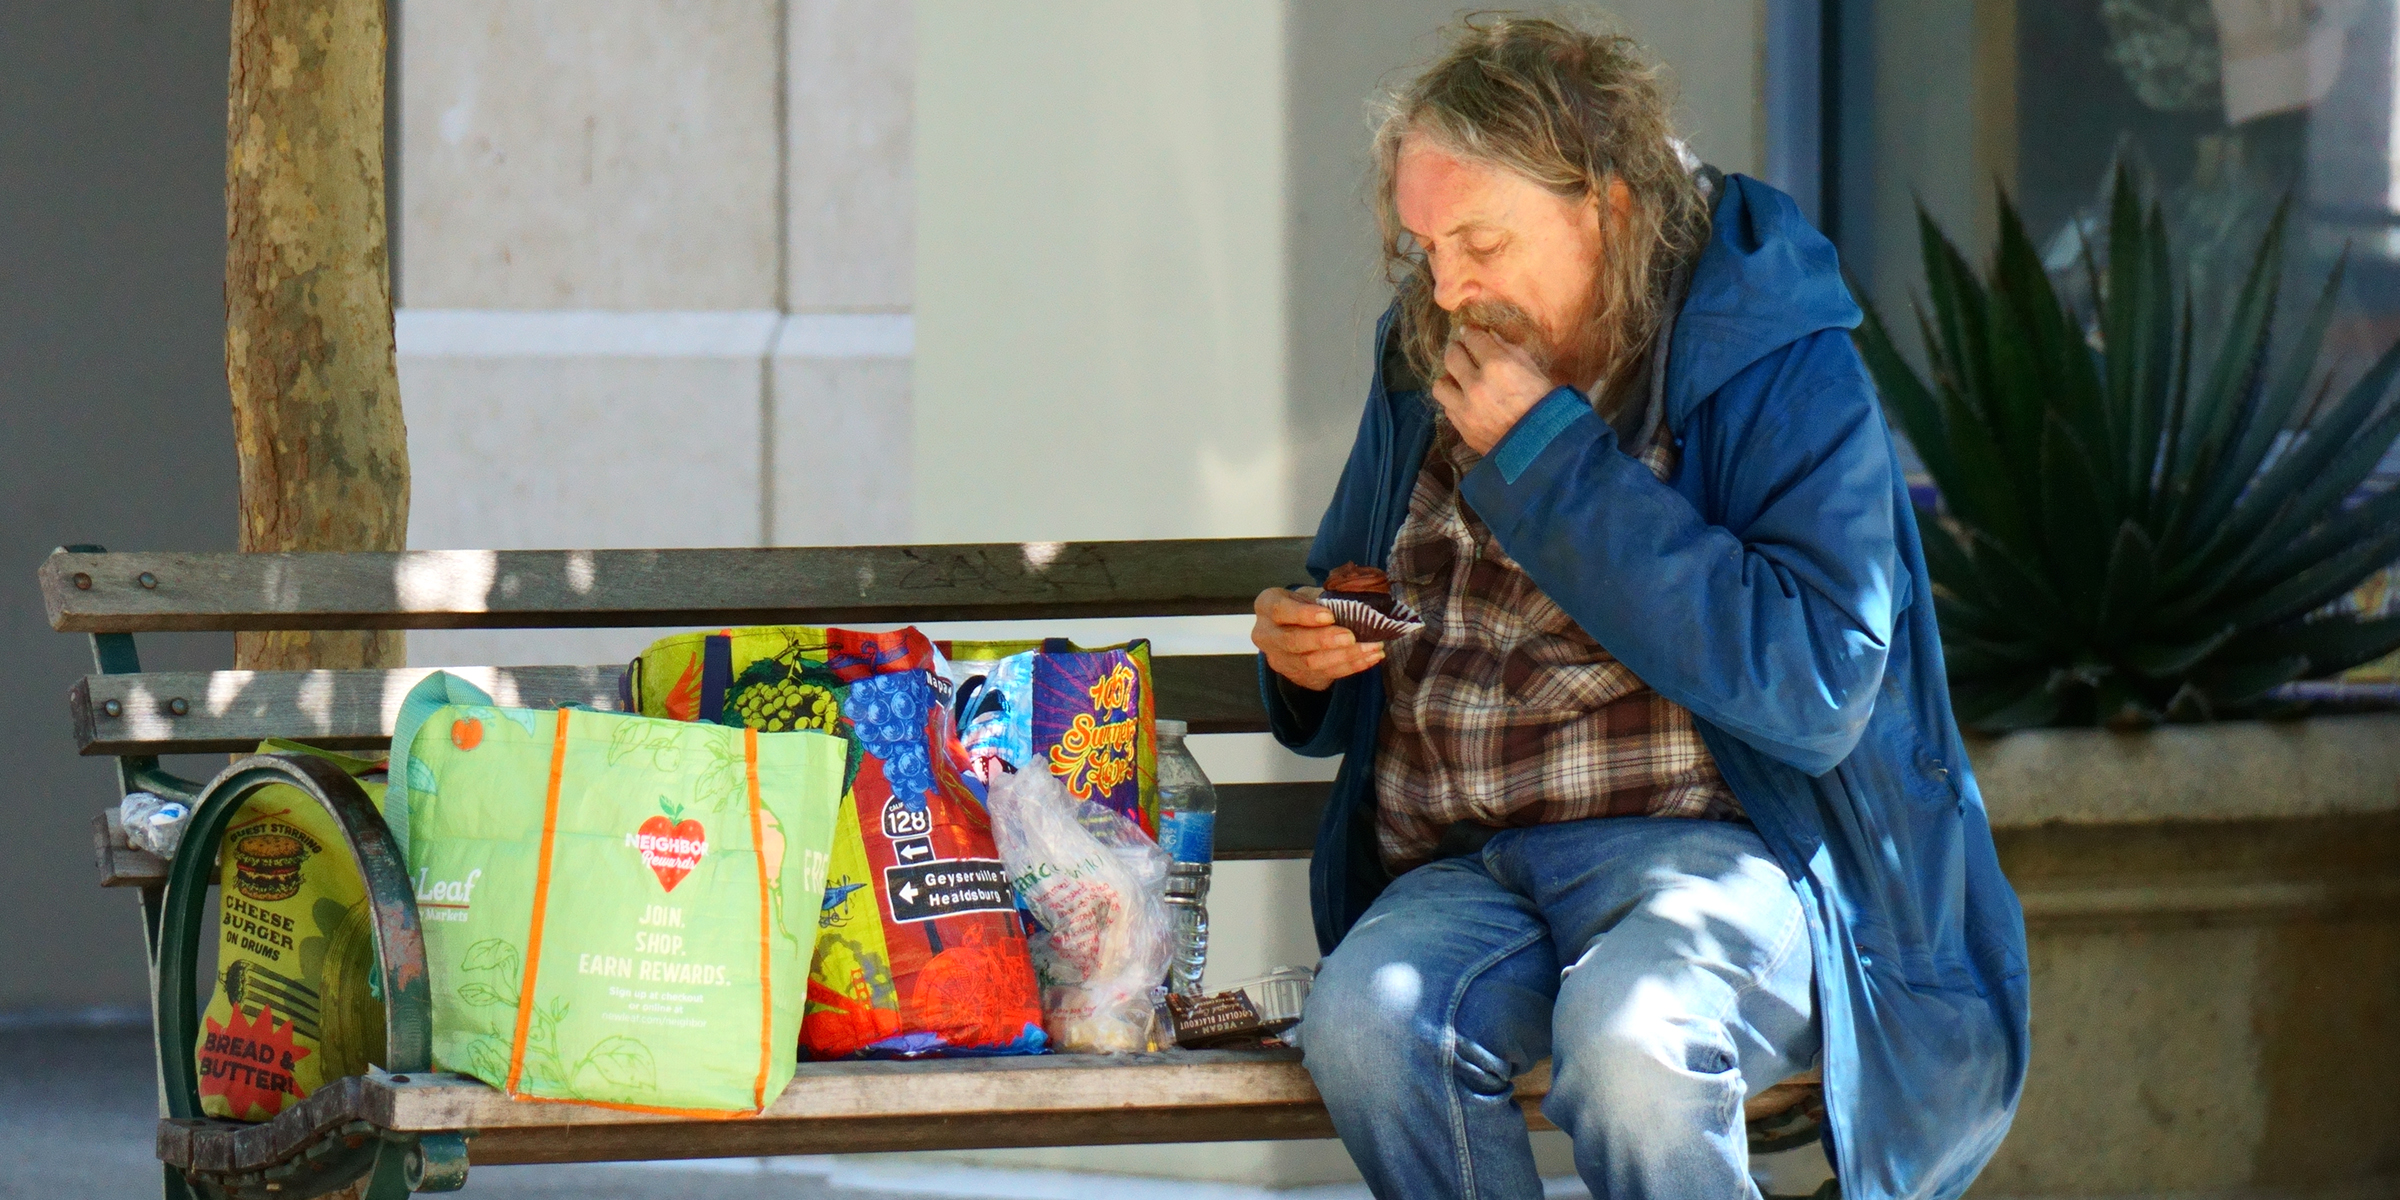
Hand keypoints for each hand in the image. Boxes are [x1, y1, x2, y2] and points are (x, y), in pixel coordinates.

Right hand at [1251, 587, 1383, 690]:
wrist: (1296, 629)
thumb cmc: (1304, 605)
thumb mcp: (1309, 593)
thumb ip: (1326, 597)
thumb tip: (1359, 602)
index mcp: (1267, 606)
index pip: (1281, 611)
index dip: (1304, 615)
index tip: (1329, 615)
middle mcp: (1267, 636)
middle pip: (1292, 642)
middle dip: (1323, 640)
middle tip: (1351, 636)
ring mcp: (1281, 660)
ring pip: (1310, 663)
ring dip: (1344, 656)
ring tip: (1372, 647)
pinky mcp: (1298, 676)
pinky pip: (1326, 674)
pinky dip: (1351, 666)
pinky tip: (1371, 657)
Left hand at [1431, 326, 1555, 453]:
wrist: (1545, 446)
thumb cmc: (1546, 403)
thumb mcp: (1533, 369)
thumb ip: (1508, 350)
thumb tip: (1489, 336)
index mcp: (1497, 365)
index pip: (1473, 338)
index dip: (1471, 332)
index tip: (1470, 332)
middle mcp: (1476, 385)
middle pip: (1451, 356)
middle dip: (1456, 349)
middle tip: (1462, 350)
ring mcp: (1466, 409)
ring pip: (1440, 385)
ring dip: (1448, 379)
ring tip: (1458, 379)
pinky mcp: (1463, 429)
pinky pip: (1448, 409)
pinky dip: (1455, 402)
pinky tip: (1465, 401)